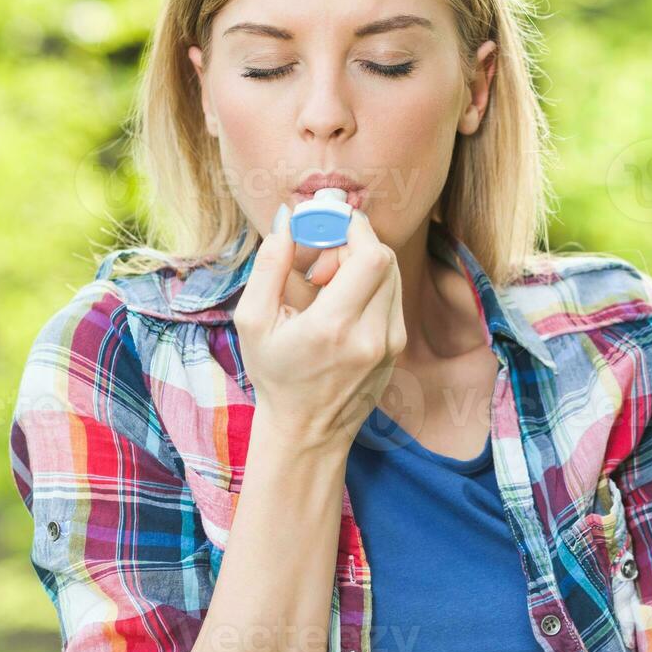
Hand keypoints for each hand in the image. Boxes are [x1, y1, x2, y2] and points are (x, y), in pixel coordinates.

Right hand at [234, 207, 407, 453]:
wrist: (307, 431)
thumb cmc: (275, 375)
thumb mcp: (253, 322)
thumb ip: (269, 267)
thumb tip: (288, 220)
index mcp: (333, 328)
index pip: (371, 258)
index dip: (355, 230)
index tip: (328, 226)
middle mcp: (371, 335)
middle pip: (385, 259)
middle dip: (353, 246)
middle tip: (320, 265)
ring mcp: (391, 344)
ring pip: (392, 274)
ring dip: (362, 265)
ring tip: (327, 287)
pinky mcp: (398, 348)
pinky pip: (393, 296)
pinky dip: (371, 286)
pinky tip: (342, 306)